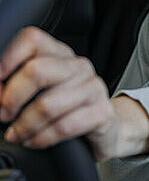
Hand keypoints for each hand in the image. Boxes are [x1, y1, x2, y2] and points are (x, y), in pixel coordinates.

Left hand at [0, 27, 148, 160]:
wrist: (106, 128)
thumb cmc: (67, 109)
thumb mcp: (44, 89)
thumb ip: (21, 83)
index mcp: (61, 53)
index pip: (33, 40)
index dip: (8, 59)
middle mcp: (79, 66)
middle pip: (37, 70)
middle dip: (12, 98)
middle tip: (4, 114)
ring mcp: (93, 87)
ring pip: (47, 104)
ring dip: (24, 125)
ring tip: (17, 134)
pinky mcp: (102, 112)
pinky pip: (64, 126)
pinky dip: (42, 138)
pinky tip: (34, 141)